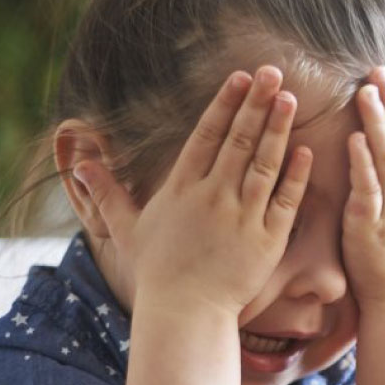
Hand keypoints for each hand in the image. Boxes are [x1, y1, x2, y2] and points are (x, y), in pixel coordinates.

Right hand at [73, 66, 309, 317]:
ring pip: (264, 163)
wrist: (185, 312)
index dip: (225, 103)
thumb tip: (79, 162)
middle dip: (256, 103)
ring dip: (278, 129)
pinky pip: (285, 200)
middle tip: (273, 72)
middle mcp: (213, 196)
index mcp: (182, 188)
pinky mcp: (267, 240)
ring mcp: (243, 217)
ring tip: (290, 98)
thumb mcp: (127, 229)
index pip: (207, 135)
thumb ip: (108, 192)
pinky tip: (306, 150)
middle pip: (239, 140)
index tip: (240, 77)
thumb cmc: (158, 273)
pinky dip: (296, 175)